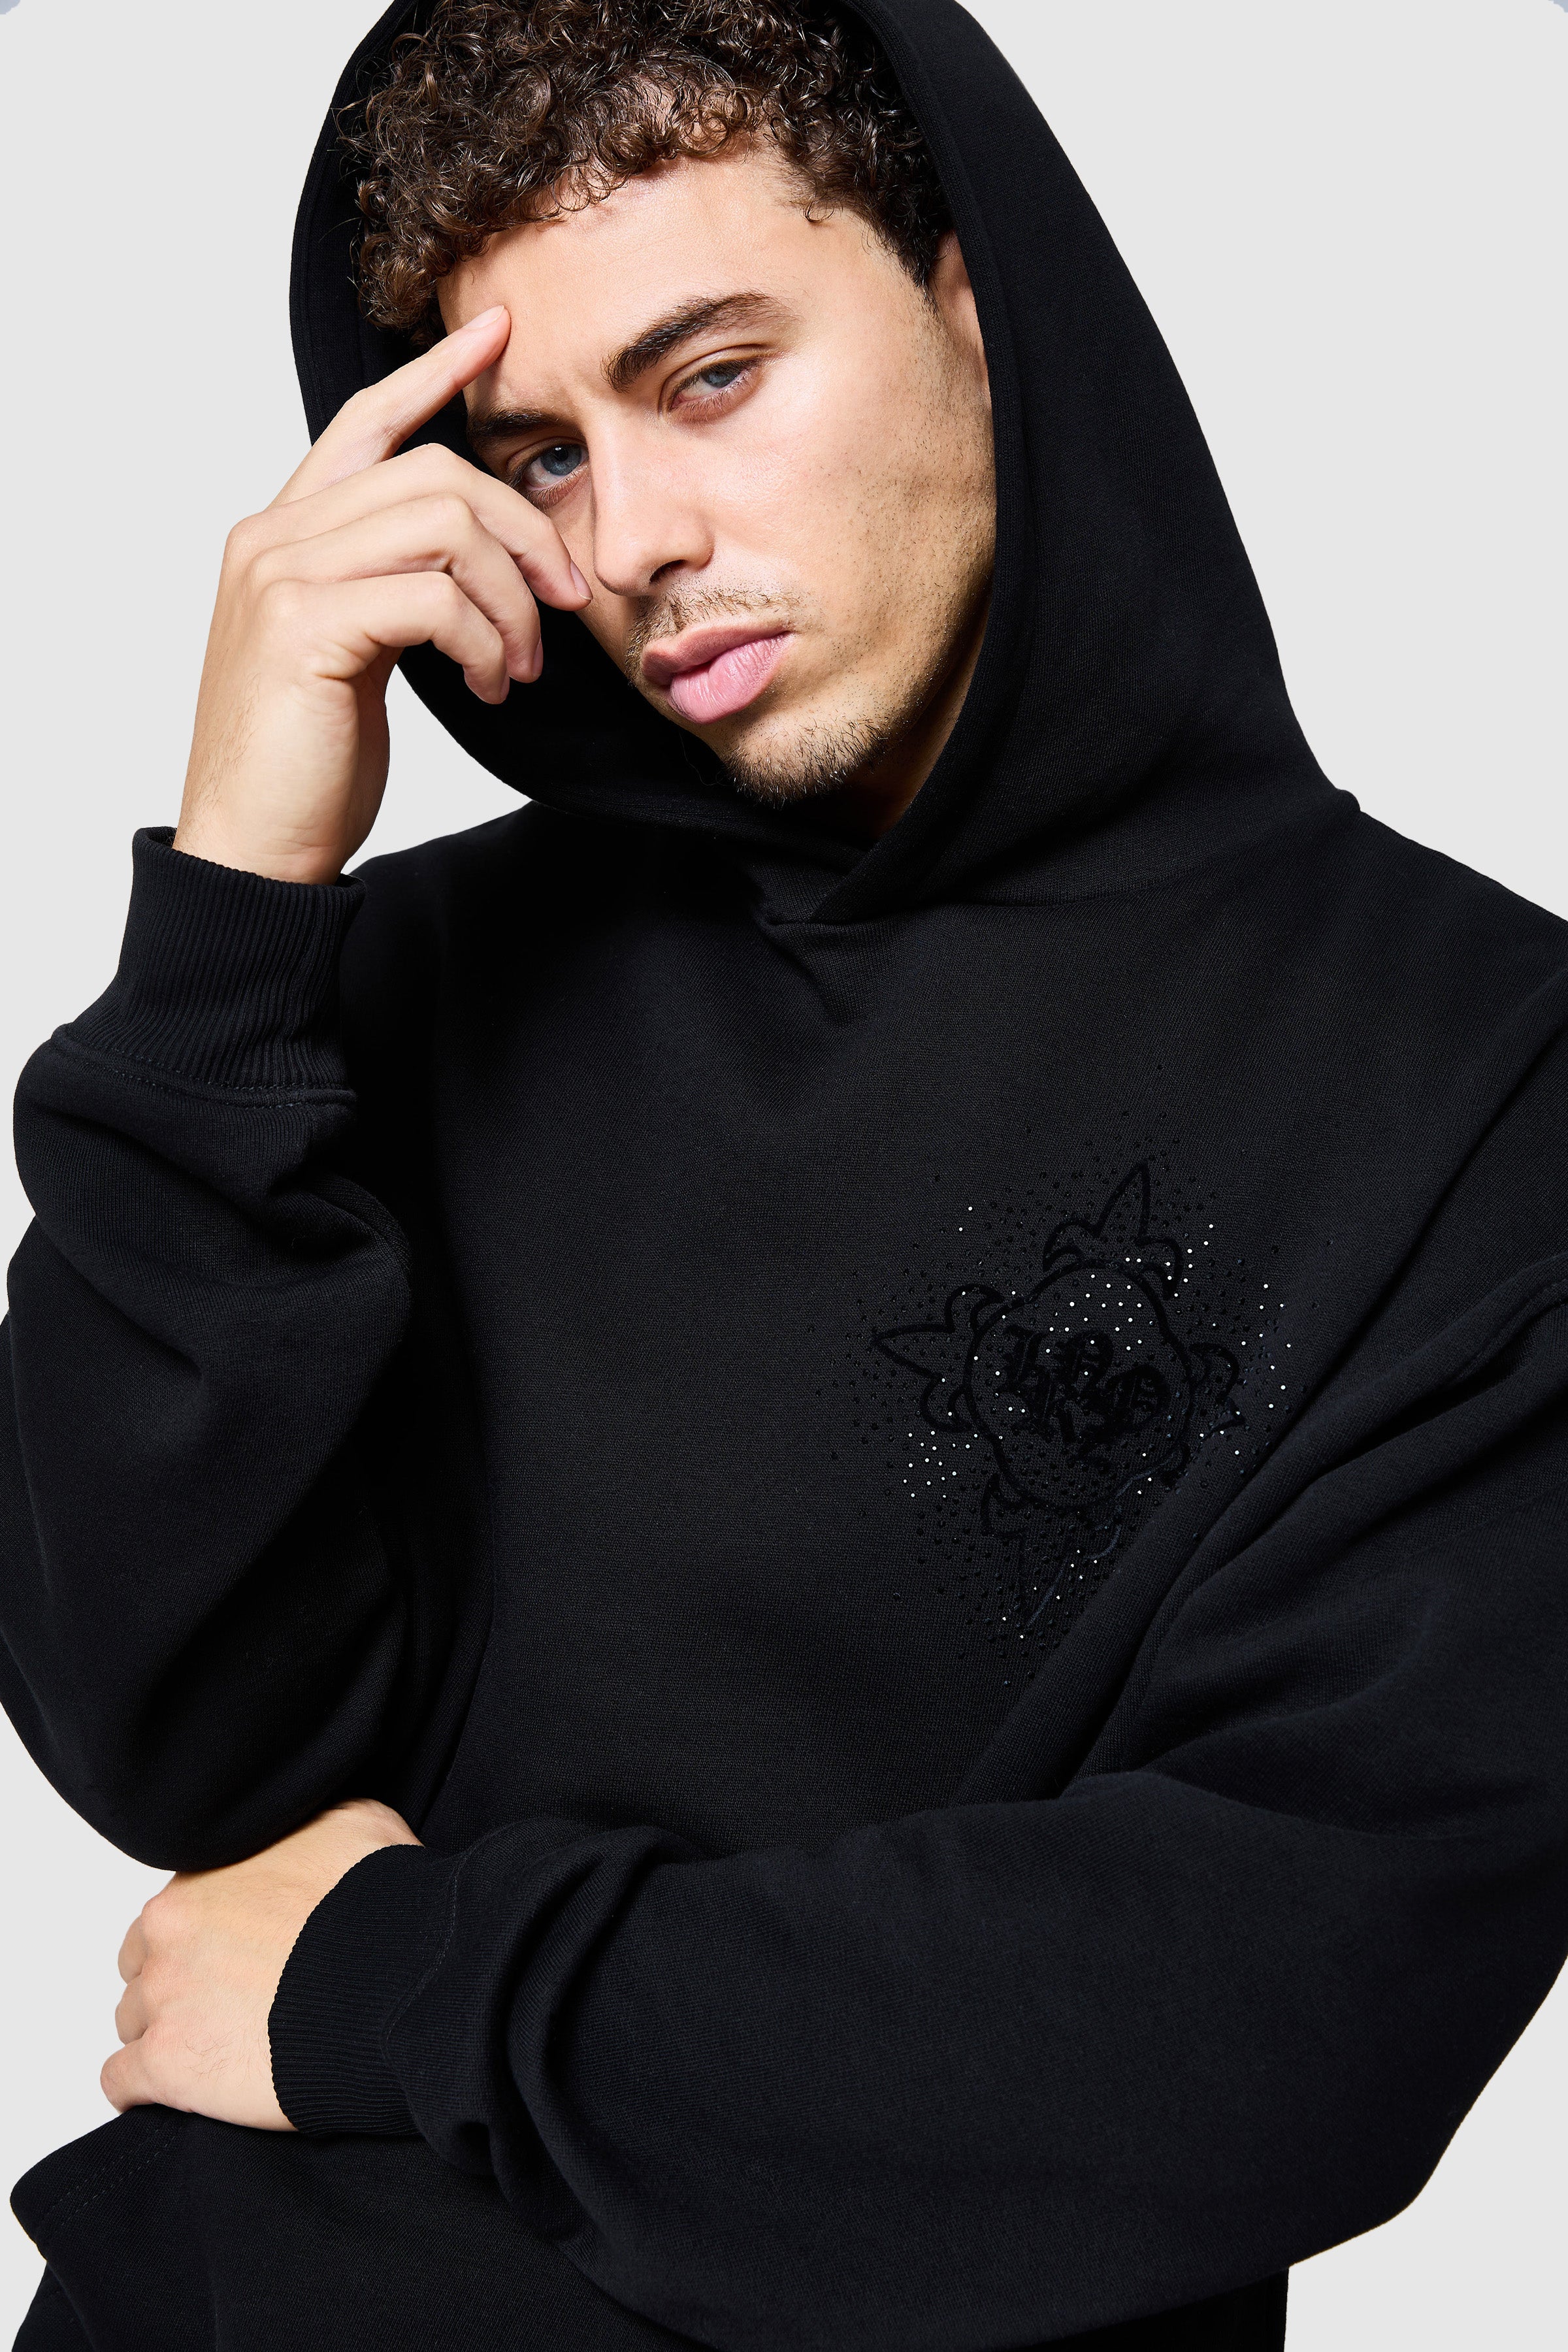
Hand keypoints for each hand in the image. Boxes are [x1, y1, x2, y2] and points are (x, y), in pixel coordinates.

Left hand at [102, 1797, 419, 2128]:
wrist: (394, 1982)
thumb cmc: (381, 1909)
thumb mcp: (353, 1826)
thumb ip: (304, 1830)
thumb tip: (306, 1835)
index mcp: (201, 1880)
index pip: (175, 1914)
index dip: (207, 1938)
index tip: (240, 1956)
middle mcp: (168, 1934)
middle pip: (145, 1966)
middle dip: (178, 1984)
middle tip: (231, 2004)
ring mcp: (164, 2000)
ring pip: (133, 2022)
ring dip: (167, 2033)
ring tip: (218, 2051)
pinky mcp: (167, 2065)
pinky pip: (121, 2081)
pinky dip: (141, 2089)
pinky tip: (176, 2093)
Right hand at [174, 305, 590, 885]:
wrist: (254, 845)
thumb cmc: (308, 759)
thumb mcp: (356, 650)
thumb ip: (391, 586)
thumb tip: (475, 558)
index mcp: (282, 532)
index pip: (365, 423)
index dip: (433, 375)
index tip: (497, 337)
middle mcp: (273, 537)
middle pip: (431, 473)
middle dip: (520, 533)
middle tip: (562, 603)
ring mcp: (282, 576)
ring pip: (442, 527)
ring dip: (509, 600)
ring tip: (518, 667)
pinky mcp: (305, 627)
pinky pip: (434, 595)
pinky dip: (484, 638)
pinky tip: (490, 686)